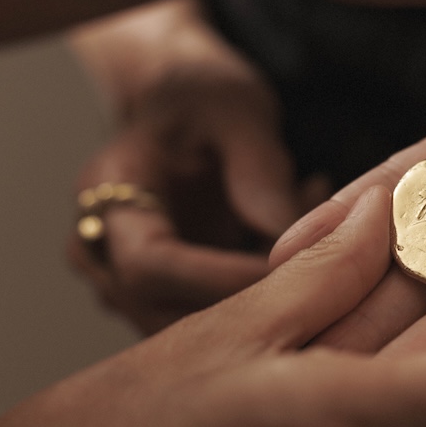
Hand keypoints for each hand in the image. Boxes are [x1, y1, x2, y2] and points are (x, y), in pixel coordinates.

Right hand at [66, 0, 322, 332]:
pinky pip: (211, 323)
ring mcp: (126, 284)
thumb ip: (258, 168)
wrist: (183, 107)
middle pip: (167, 311)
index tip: (292, 269)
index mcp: (103, 197)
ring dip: (266, 303)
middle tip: (325, 268)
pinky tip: (306, 256)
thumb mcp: (236, 109)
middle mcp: (100, 252)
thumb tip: (289, 235)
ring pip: (194, 330)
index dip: (221, 278)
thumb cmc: (202, 96)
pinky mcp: (162, 301)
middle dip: (253, 299)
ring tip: (320, 243)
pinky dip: (266, 300)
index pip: (149, 265)